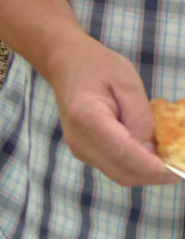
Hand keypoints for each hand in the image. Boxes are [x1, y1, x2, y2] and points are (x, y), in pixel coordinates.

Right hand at [45, 36, 177, 186]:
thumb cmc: (98, 66)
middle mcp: (78, 139)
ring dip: (145, 171)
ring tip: (163, 153)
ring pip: (120, 175)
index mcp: (86, 116)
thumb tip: (154, 153)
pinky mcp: (83, 152)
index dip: (152, 168)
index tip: (177, 171)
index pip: (122, 153)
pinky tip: (145, 149)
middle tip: (178, 164)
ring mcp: (78, 148)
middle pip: (122, 172)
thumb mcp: (128, 83)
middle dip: (154, 174)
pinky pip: (115, 168)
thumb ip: (141, 119)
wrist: (65, 63)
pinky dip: (135, 166)